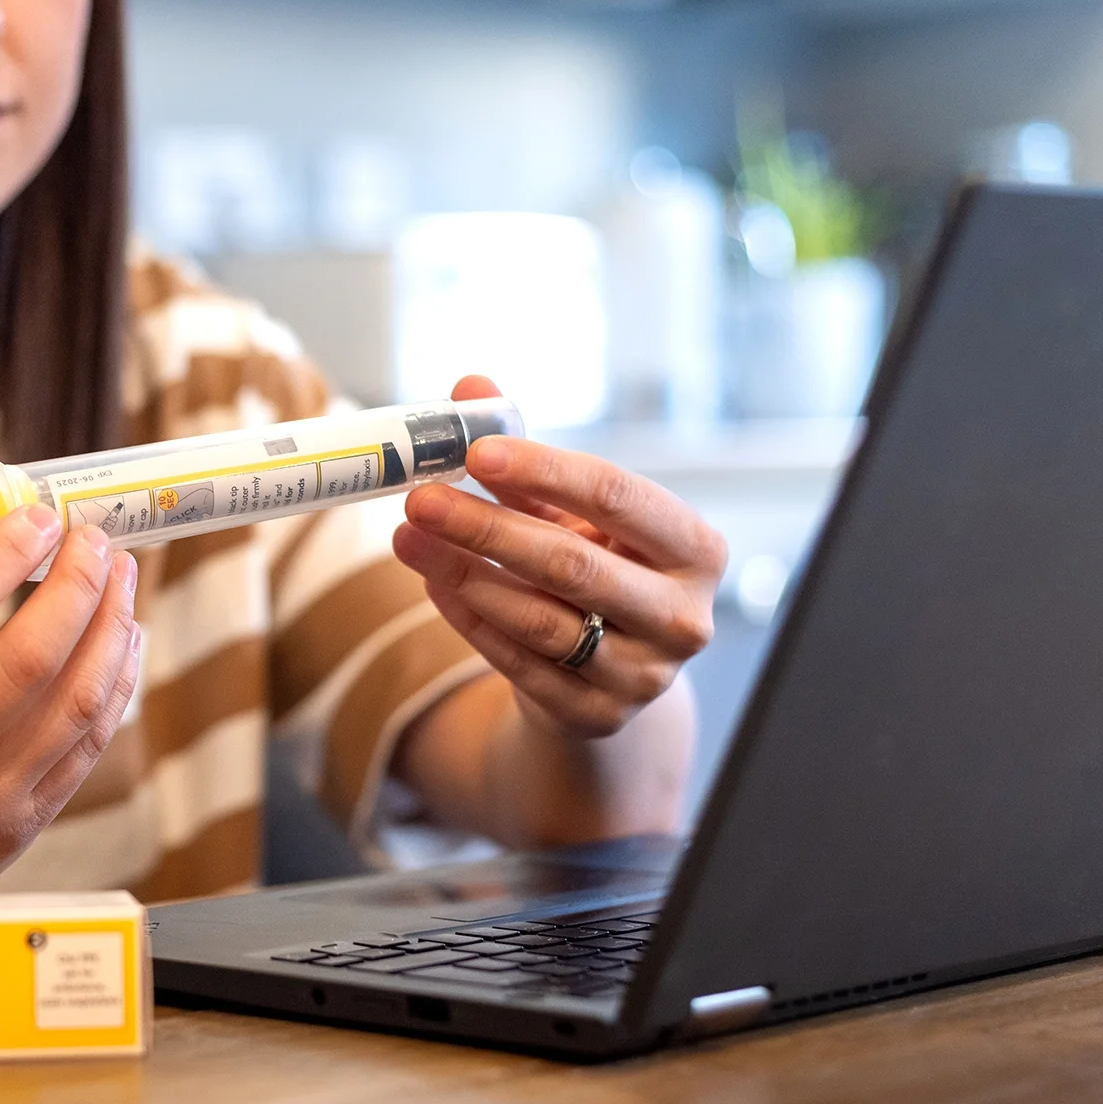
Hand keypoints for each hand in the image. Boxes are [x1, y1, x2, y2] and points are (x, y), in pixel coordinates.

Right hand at [0, 507, 143, 897]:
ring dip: (112, 626)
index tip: (40, 515)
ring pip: (75, 703)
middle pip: (26, 658)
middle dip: (76, 583)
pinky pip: (89, 744)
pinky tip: (121, 635)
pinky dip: (116, 678)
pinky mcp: (21, 828)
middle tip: (94, 538)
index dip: (5, 551)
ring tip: (120, 575)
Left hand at [393, 377, 726, 738]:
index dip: (544, 470)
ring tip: (408, 537)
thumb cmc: (594, 567)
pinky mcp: (596, 716)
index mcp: (694, 548)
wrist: (608, 673)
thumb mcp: (572, 512)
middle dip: (486, 527)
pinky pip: (519, 664)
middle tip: (420, 498)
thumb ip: (527, 456)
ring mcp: (643, 675)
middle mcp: (682, 615)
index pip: (617, 496)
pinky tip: (433, 582)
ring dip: (464, 573)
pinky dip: (469, 620)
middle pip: (573, 563)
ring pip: (540, 620)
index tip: (477, 451)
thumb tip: (470, 386)